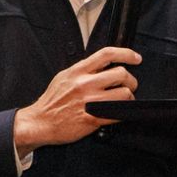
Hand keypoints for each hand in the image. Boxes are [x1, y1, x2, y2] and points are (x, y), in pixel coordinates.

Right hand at [13, 46, 141, 156]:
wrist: (40, 122)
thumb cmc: (52, 101)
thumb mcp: (64, 77)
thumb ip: (83, 70)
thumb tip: (102, 65)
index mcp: (78, 71)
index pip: (107, 54)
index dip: (126, 53)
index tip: (136, 58)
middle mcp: (85, 84)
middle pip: (121, 74)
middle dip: (131, 80)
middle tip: (129, 85)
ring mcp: (90, 102)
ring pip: (124, 94)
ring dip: (129, 97)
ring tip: (124, 100)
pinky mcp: (93, 119)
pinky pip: (117, 114)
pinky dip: (122, 113)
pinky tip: (118, 112)